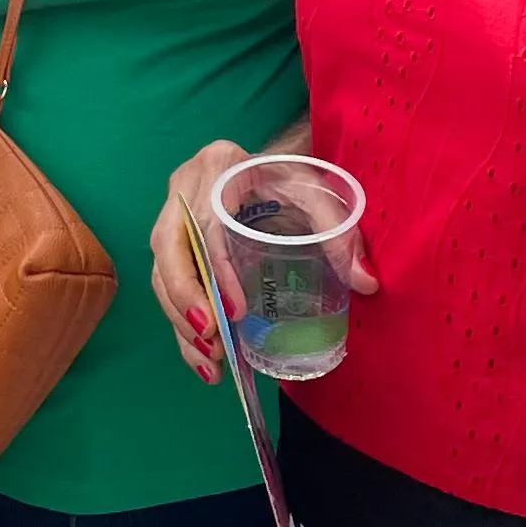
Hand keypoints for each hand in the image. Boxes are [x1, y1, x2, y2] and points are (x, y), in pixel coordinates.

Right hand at [148, 127, 370, 387]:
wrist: (271, 166)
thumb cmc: (292, 178)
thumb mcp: (318, 195)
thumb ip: (339, 233)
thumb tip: (365, 282)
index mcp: (216, 166)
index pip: (205, 223)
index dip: (216, 270)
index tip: (236, 311)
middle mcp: (184, 189)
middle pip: (167, 248)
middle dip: (185, 299)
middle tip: (212, 339)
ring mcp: (173, 215)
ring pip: (160, 271)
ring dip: (180, 320)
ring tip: (211, 360)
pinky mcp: (173, 242)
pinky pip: (165, 285)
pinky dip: (181, 324)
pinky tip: (202, 357)